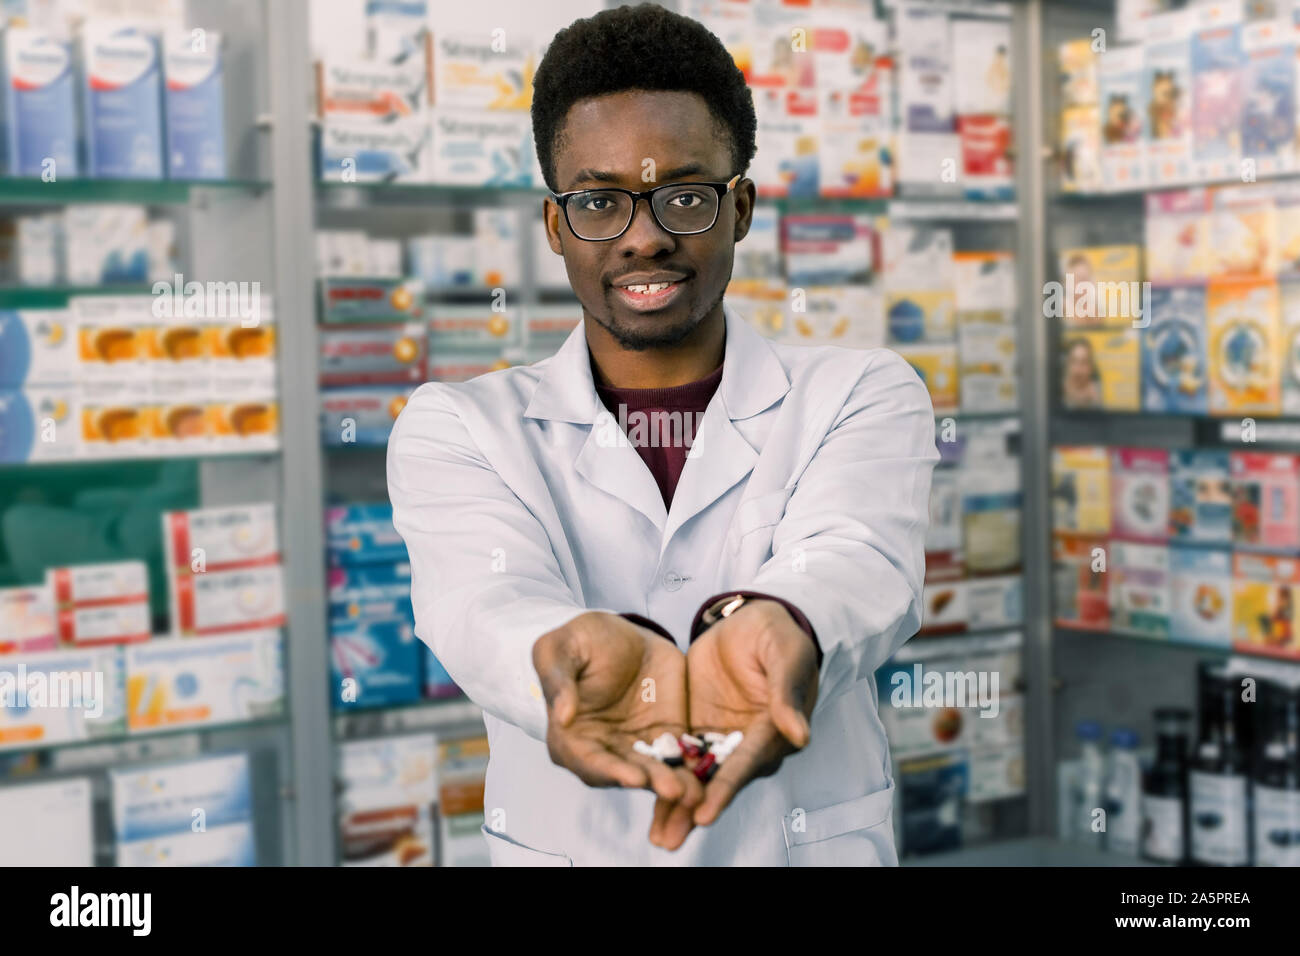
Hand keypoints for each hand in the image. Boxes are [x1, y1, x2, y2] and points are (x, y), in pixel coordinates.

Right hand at [533, 612, 702, 807]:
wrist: (621, 633)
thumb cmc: (580, 641)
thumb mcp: (559, 650)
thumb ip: (559, 680)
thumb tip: (563, 716)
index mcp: (570, 737)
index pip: (588, 761)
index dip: (610, 771)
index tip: (633, 778)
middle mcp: (603, 750)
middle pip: (626, 773)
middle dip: (650, 782)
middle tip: (674, 790)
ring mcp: (636, 746)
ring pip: (656, 771)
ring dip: (675, 783)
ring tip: (696, 791)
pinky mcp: (666, 736)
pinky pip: (681, 755)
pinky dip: (693, 767)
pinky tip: (710, 774)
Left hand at [651, 600, 817, 848]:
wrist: (751, 621)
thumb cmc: (777, 636)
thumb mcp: (786, 655)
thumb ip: (786, 693)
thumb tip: (800, 735)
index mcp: (774, 731)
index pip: (747, 763)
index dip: (726, 788)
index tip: (704, 813)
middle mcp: (749, 745)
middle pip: (721, 782)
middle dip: (696, 811)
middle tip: (670, 839)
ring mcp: (723, 740)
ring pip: (699, 778)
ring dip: (678, 807)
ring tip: (658, 837)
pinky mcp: (700, 730)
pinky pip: (681, 758)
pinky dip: (666, 779)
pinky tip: (644, 798)